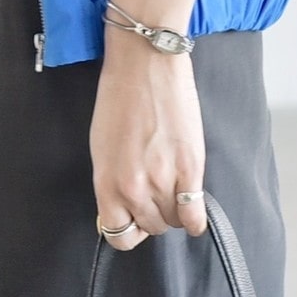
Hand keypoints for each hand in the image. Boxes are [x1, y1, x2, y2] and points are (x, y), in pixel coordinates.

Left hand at [90, 31, 207, 249]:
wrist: (145, 62)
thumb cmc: (118, 96)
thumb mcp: (102, 145)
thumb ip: (112, 180)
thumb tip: (124, 204)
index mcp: (107, 182)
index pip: (118, 235)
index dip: (128, 228)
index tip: (133, 217)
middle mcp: (134, 189)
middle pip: (150, 227)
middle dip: (151, 214)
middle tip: (155, 190)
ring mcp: (164, 180)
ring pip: (172, 221)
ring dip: (173, 210)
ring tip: (173, 187)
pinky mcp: (191, 168)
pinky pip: (195, 215)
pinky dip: (194, 217)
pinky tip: (192, 205)